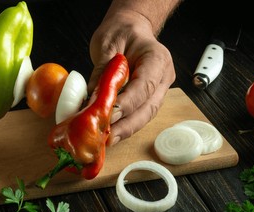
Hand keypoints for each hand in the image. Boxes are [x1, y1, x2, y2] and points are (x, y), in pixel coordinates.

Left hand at [88, 8, 175, 145]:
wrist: (131, 29)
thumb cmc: (122, 32)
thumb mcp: (108, 44)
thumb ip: (102, 72)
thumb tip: (90, 101)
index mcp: (157, 59)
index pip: (144, 87)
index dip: (127, 104)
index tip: (109, 115)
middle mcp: (162, 77)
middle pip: (148, 108)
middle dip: (126, 125)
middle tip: (106, 137)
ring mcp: (158, 90)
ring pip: (144, 116)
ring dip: (124, 130)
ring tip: (106, 140)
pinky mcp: (148, 99)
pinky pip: (138, 115)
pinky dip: (123, 125)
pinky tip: (109, 133)